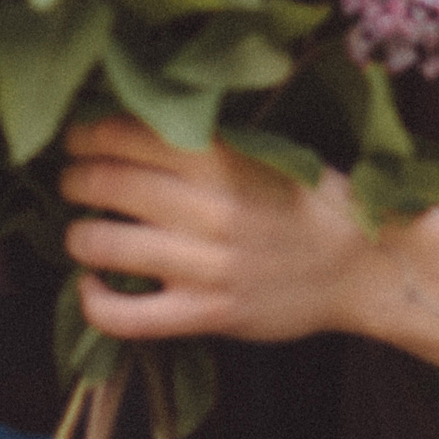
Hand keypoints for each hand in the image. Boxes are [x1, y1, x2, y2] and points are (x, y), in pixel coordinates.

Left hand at [60, 116, 376, 342]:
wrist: (364, 264)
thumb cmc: (313, 200)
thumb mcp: (269, 149)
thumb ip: (209, 141)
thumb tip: (137, 121)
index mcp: (223, 158)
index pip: (126, 133)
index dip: (88, 133)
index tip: (78, 137)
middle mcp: (208, 207)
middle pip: (105, 183)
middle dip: (75, 178)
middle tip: (73, 180)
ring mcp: (205, 264)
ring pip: (102, 244)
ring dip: (78, 235)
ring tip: (83, 232)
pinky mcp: (207, 313)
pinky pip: (125, 316)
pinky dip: (93, 301)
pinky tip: (90, 286)